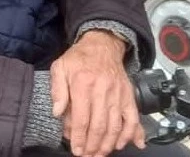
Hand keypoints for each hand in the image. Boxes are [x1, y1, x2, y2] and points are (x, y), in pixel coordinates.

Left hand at [50, 30, 144, 156]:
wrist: (102, 44)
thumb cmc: (79, 58)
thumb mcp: (60, 67)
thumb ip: (57, 89)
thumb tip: (57, 112)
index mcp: (83, 83)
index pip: (81, 117)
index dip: (78, 137)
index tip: (76, 149)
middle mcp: (102, 90)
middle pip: (99, 126)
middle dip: (92, 145)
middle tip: (87, 156)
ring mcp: (118, 94)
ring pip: (115, 126)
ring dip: (108, 145)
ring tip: (100, 154)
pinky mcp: (129, 95)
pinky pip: (133, 118)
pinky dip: (130, 134)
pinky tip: (123, 144)